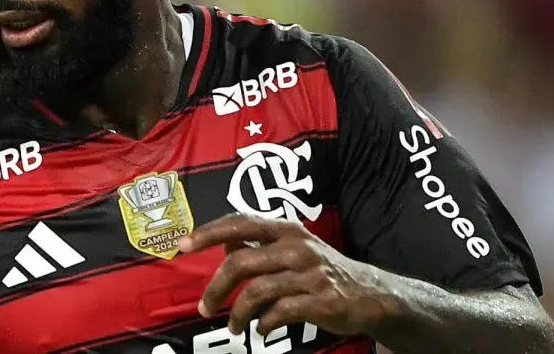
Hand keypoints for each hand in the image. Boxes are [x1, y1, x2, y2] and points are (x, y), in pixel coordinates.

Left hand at [177, 213, 391, 336]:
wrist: (370, 293)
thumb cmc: (322, 270)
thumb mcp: (293, 248)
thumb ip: (259, 244)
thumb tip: (224, 242)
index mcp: (286, 230)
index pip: (240, 223)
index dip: (209, 232)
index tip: (184, 245)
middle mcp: (296, 247)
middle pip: (240, 263)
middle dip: (217, 288)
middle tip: (205, 306)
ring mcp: (309, 274)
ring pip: (256, 291)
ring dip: (238, 314)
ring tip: (234, 327)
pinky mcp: (320, 300)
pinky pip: (279, 312)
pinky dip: (263, 324)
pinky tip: (261, 329)